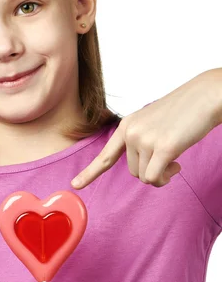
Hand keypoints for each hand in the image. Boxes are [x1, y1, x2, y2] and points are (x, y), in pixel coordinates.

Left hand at [71, 69, 221, 188]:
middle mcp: (131, 132)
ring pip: (145, 177)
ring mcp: (145, 139)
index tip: (75, 185)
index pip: (106, 155)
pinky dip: (165, 178)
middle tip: (169, 157)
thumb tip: (145, 172)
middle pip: (133, 172)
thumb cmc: (183, 112)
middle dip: (151, 169)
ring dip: (161, 174)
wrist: (205, 96)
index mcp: (127, 125)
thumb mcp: (153, 124)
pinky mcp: (163, 147)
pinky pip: (154, 178)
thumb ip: (142, 143)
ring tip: (175, 156)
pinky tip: (178, 164)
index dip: (90, 172)